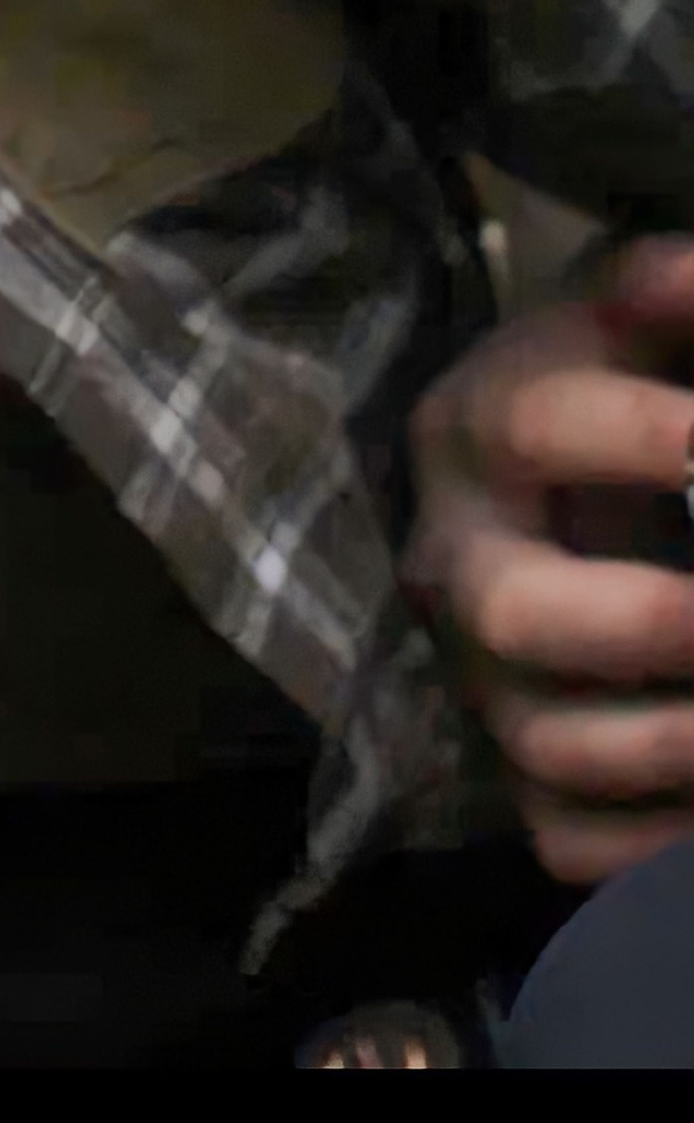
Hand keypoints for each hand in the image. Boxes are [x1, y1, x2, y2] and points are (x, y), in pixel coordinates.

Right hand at [407, 239, 693, 881]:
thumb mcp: (623, 320)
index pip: (535, 426)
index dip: (645, 433)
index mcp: (473, 426)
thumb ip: (666, 285)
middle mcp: (453, 559)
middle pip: (514, 611)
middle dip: (650, 620)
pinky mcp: (510, 775)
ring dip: (675, 742)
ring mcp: (475, 676)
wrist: (532, 489)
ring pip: (549, 741)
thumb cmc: (608, 391)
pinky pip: (568, 839)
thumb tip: (692, 277)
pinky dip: (656, 845)